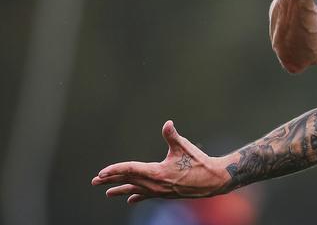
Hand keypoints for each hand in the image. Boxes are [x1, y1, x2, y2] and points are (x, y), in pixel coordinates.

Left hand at [92, 121, 225, 203]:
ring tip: (108, 192)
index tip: (102, 173)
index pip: (131, 170)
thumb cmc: (199, 162)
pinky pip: (147, 195)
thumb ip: (172, 136)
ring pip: (136, 189)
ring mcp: (160, 191)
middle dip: (111, 181)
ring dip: (121, 189)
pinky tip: (131, 200)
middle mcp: (155, 184)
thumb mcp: (185, 147)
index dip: (115, 170)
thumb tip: (167, 123)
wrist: (212, 181)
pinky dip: (137, 196)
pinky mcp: (165, 193)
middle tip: (95, 181)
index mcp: (157, 173)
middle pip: (129, 181)